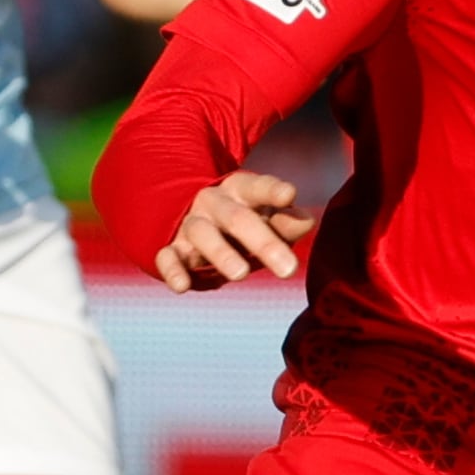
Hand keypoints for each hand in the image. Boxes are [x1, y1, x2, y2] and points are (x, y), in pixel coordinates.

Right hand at [155, 169, 316, 291]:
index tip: (289, 195)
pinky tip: (182, 287)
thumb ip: (287, 221)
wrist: (197, 222)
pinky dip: (173, 271)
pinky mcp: (173, 248)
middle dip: (263, 242)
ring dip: (221, 254)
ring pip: (203, 234)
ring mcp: (191, 224)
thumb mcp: (268, 218)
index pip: (258, 187)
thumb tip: (306, 222)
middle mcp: (214, 202)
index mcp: (241, 189)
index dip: (273, 191)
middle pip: (237, 218)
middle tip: (289, 269)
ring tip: (241, 275)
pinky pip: (167, 257)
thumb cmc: (246, 221)